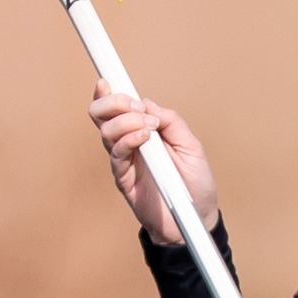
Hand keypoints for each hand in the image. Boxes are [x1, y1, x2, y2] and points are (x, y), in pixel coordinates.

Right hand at [88, 79, 218, 243]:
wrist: (196, 218)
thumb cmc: (195, 183)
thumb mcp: (191, 145)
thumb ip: (172, 122)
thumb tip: (147, 103)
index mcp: (143, 131)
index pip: (117, 108)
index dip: (108, 92)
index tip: (109, 79)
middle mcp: (129, 143)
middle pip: (101, 115)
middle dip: (112, 102)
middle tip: (134, 105)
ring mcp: (125, 160)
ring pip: (105, 131)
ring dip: (125, 120)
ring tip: (148, 125)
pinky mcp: (123, 179)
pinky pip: (116, 154)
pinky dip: (129, 138)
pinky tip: (144, 136)